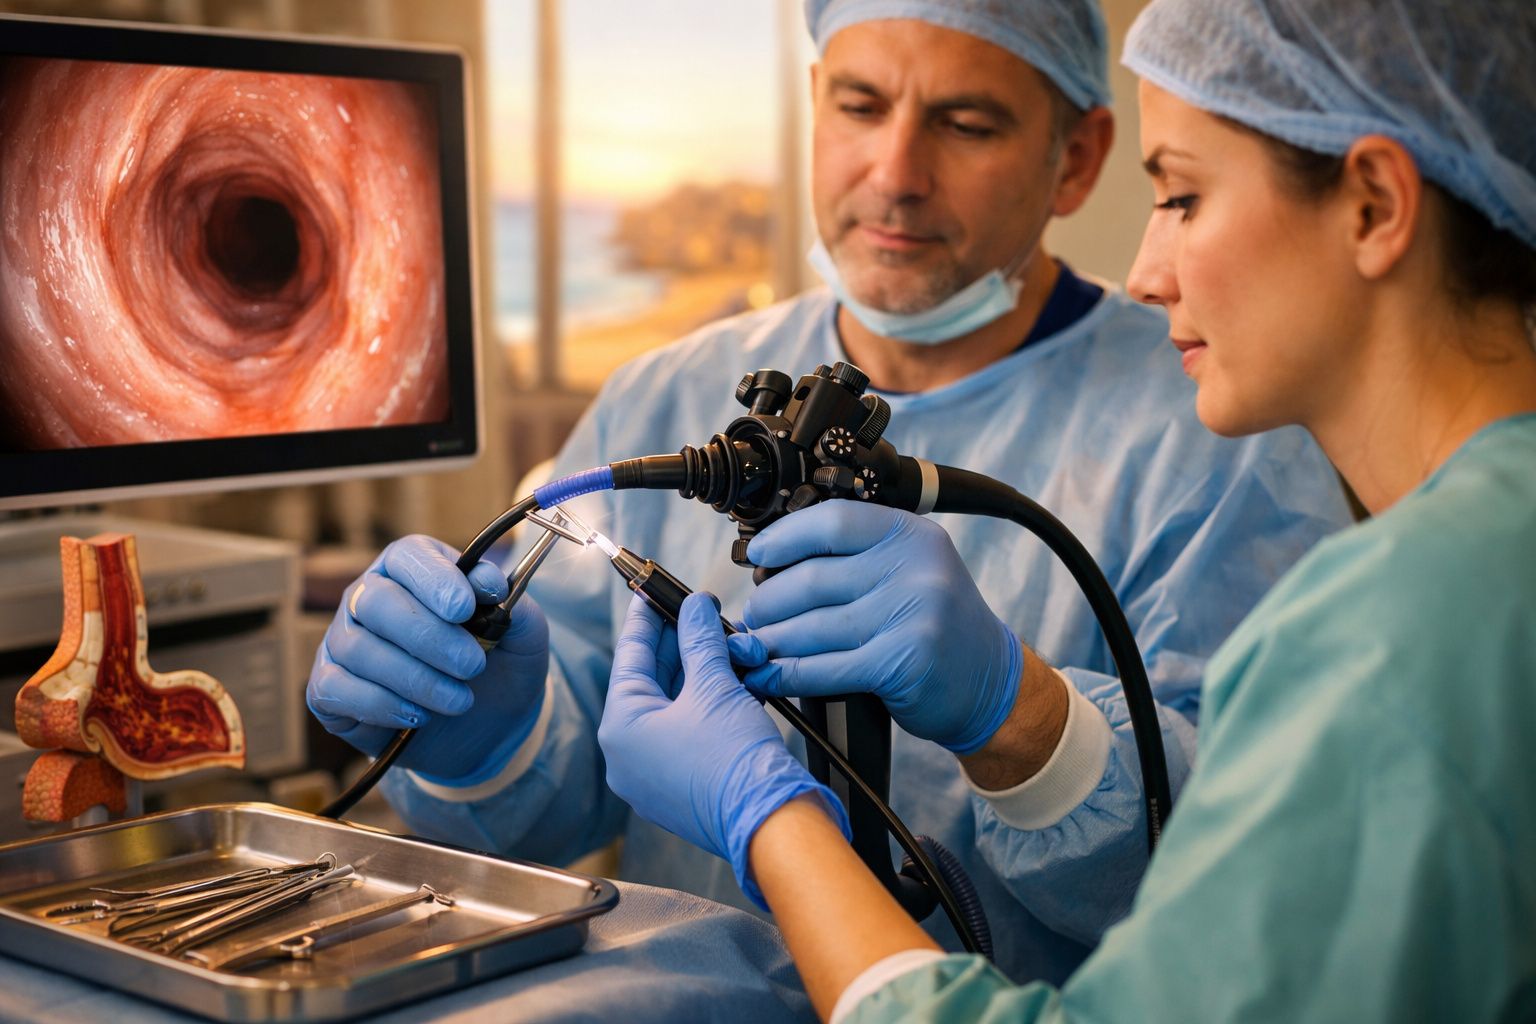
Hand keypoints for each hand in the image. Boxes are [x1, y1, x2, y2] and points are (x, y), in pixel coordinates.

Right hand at [306, 534, 548, 781]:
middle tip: (473, 666)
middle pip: (377, 601)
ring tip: (459, 701)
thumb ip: (514, 604)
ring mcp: (343, 641)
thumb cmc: (499, 667)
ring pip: (360, 649)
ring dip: (416, 679)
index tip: (465, 609)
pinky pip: (336, 688)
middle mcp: (369, 597)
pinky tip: (418, 716)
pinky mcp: (328, 687)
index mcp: (414, 569)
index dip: (434, 579)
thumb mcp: (523, 637)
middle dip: (429, 637)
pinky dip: (382, 705)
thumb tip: (487, 582)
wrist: (486, 728)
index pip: (409, 556)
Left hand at [598, 592, 848, 904]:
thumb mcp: (715, 685)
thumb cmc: (735, 762)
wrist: (772, 822)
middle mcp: (629, 755)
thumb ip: (701, 639)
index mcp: (621, 729)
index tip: (654, 591)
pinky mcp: (684, 784)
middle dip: (690, 645)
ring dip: (710, 672)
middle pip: (655, 680)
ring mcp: (655, 774)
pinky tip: (740, 678)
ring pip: (679, 704)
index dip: (647, 618)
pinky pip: (692, 730)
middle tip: (705, 614)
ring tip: (737, 648)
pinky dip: (715, 703)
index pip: (630, 656)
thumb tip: (695, 607)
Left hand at [741, 501, 1022, 754]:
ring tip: (755, 644)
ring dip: (771, 640)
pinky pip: (825, 668)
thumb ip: (857, 557)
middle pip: (814, 578)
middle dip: (770, 600)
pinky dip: (787, 675)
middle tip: (755, 613)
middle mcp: (915, 569)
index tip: (757, 555)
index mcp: (911, 535)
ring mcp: (911, 616)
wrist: (988, 680)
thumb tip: (772, 561)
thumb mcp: (909, 570)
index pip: (832, 521)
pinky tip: (767, 677)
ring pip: (813, 627)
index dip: (784, 538)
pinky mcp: (901, 663)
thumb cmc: (935, 623)